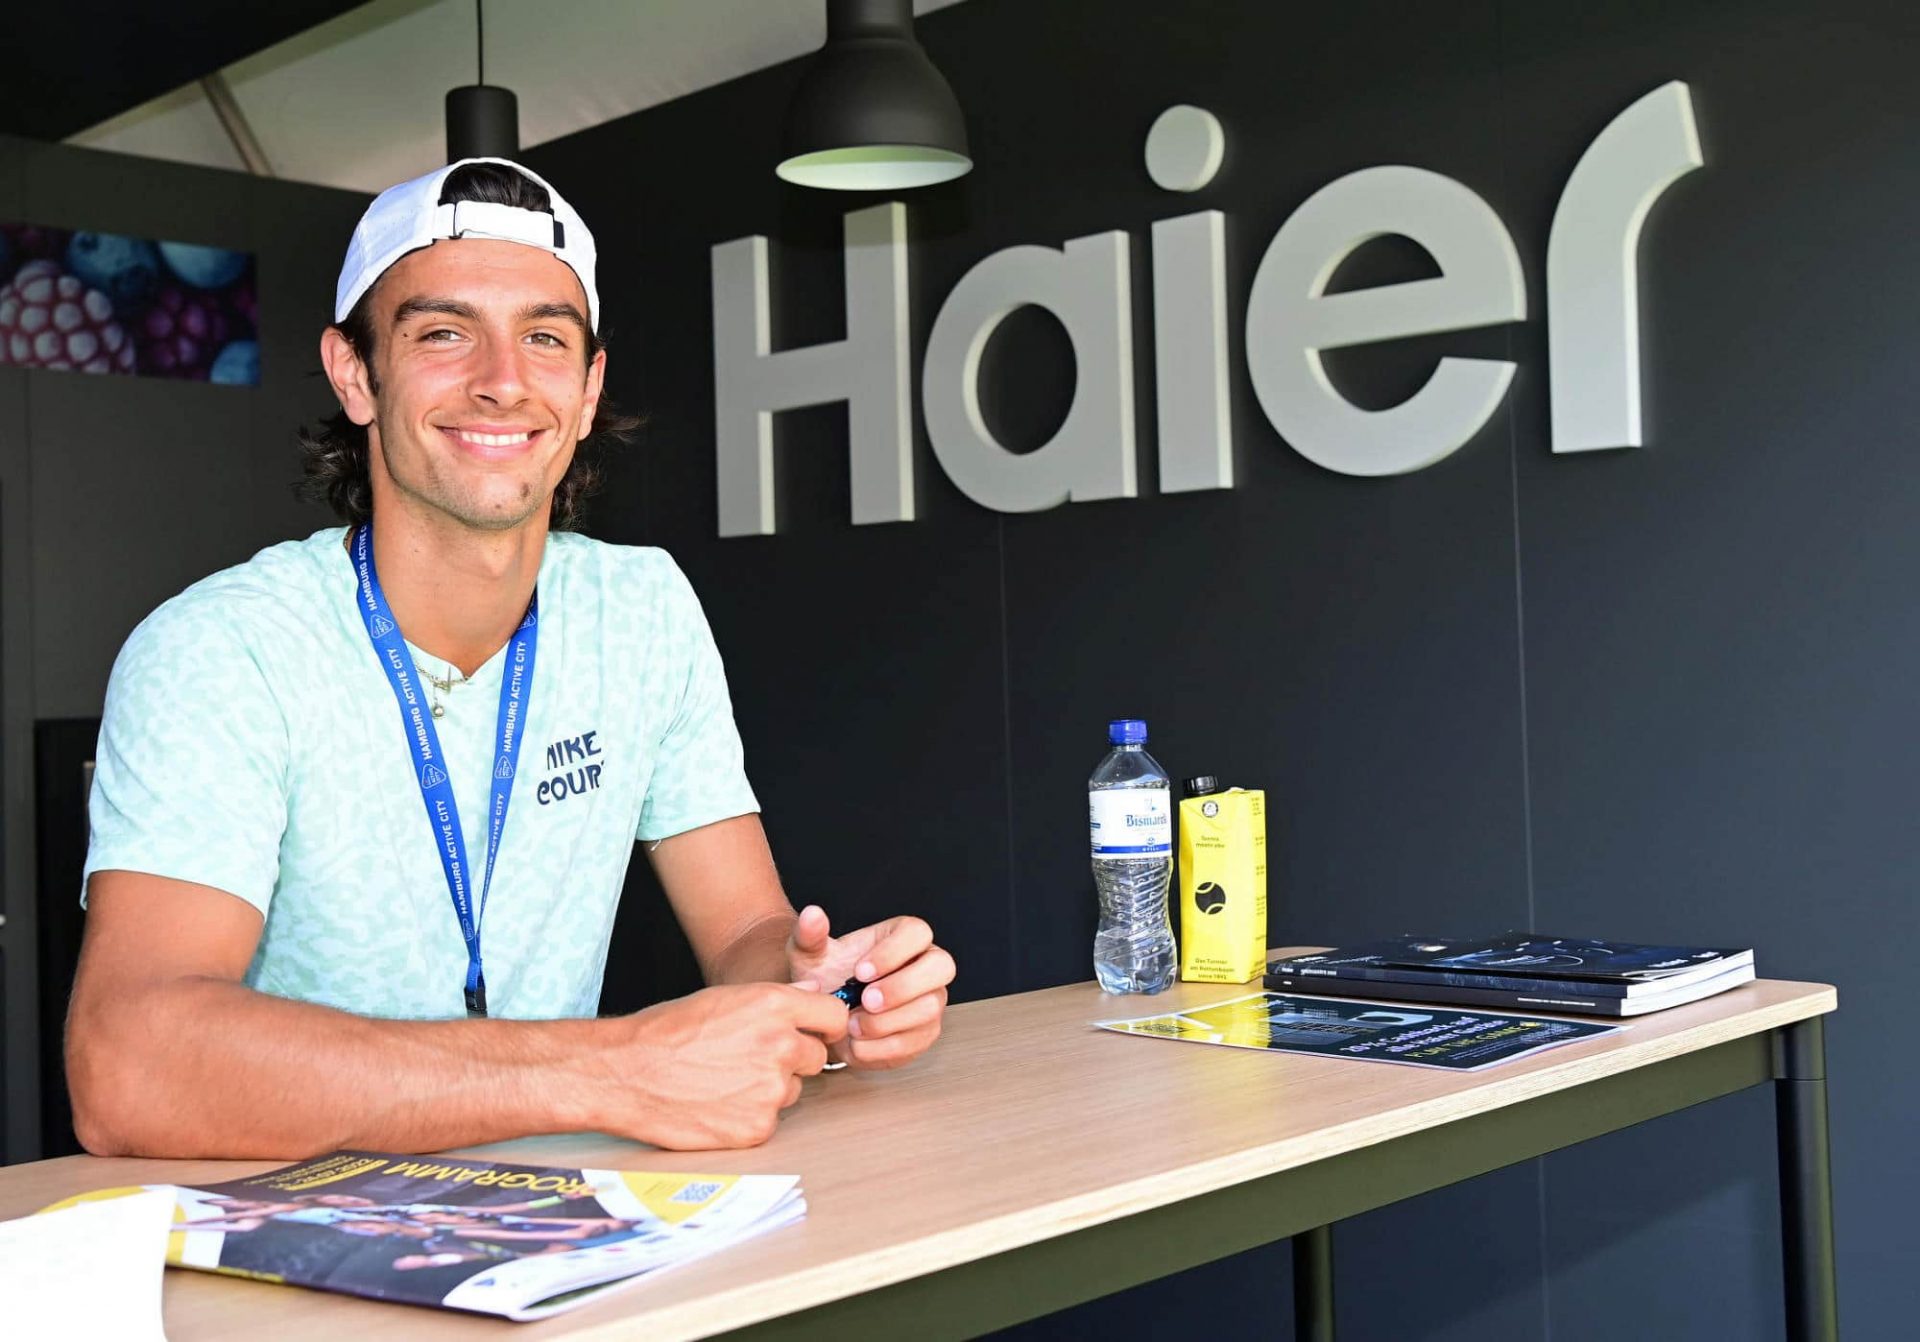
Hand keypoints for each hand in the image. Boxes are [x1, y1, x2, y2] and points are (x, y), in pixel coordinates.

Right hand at [609, 982, 847, 1148]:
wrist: (625, 1073)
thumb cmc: (668, 1032)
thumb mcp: (725, 999)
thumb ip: (776, 1002)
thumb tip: (815, 999)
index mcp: (774, 1006)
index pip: (834, 1017)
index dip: (822, 1027)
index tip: (812, 1034)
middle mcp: (780, 1046)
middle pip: (817, 1057)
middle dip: (793, 1060)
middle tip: (750, 1060)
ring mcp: (771, 1090)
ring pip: (793, 1090)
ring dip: (770, 1089)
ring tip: (724, 1082)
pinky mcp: (758, 1128)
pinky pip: (770, 1120)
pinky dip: (749, 1116)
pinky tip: (717, 1105)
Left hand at [786, 905, 954, 1070]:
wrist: (828, 1016)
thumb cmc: (827, 978)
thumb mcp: (811, 955)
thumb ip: (810, 935)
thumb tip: (812, 915)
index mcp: (904, 937)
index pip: (917, 932)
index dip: (893, 952)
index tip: (860, 971)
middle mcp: (926, 966)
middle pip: (941, 967)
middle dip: (902, 987)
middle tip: (866, 1001)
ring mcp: (930, 1001)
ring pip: (929, 1009)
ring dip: (887, 1021)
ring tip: (853, 1025)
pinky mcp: (924, 1034)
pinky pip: (915, 1042)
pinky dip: (882, 1047)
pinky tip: (858, 1043)